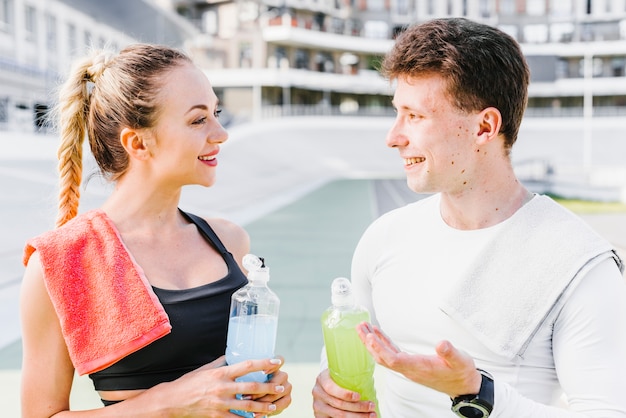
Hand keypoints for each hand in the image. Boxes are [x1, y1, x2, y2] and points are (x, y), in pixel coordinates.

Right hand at [150, 355, 288, 416]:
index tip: (276, 361)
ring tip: (272, 407)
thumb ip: (220, 363)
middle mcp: (222, 387)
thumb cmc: (188, 383)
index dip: (263, 362)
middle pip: (251, 387)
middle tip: (281, 387)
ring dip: (262, 407)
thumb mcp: (205, 369)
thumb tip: (232, 355)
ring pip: (247, 406)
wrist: (172, 401)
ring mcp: (220, 403)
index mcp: (221, 373)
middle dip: (268, 388)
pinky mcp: (216, 416)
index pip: (247, 365)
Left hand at [246, 356, 292, 415]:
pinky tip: (257, 414)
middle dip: (263, 388)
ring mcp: (286, 387)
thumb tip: (235, 372)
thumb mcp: (246, 379)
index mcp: (273, 366)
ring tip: (250, 406)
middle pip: (279, 378)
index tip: (263, 372)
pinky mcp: (287, 399)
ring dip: (265, 400)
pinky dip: (269, 410)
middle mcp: (282, 375)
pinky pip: (282, 404)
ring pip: (280, 391)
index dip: (274, 365)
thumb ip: (245, 375)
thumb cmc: (248, 387)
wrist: (255, 402)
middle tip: (247, 396)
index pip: (279, 359)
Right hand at [312, 368, 377, 416]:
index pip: (331, 388)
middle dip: (358, 407)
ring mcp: (317, 405)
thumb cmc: (339, 380)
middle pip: (338, 404)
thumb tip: (374, 362)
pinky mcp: (320, 416)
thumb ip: (349, 373)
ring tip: (371, 415)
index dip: (345, 394)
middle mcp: (317, 392)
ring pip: (339, 415)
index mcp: (322, 379)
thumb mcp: (340, 373)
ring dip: (357, 416)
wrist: (327, 388)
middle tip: (372, 406)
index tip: (359, 396)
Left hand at [357, 322, 480, 397]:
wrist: (464, 386)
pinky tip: (377, 334)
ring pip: (385, 356)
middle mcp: (410, 369)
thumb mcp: (460, 360)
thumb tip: (442, 344)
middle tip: (359, 326)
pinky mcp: (411, 364)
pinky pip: (392, 354)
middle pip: (383, 357)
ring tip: (363, 327)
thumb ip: (450, 353)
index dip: (381, 349)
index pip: (394, 360)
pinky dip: (383, 343)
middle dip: (369, 343)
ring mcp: (409, 368)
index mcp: (420, 367)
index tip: (370, 337)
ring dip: (372, 342)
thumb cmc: (461, 372)